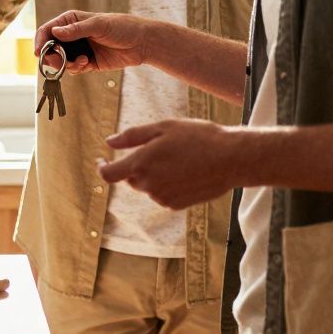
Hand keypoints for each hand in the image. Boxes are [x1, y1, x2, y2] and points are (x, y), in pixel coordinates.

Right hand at [34, 10, 151, 74]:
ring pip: (61, 61)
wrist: (142, 43)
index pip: (48, 30)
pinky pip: (73, 69)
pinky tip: (88, 64)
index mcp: (71, 21)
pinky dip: (77, 69)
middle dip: (53, 57)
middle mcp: (72, 35)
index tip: (39, 53)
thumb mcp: (98, 25)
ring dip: (67, 64)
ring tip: (82, 62)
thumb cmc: (122, 27)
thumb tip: (55, 32)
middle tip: (61, 62)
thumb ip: (76, 30)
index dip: (40, 41)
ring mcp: (79, 49)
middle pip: (51, 48)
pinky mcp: (87, 62)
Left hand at [99, 119, 240, 208]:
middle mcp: (148, 185)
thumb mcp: (163, 128)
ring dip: (155, 175)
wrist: (231, 160)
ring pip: (148, 186)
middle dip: (138, 166)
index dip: (102, 167)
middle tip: (162, 149)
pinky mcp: (175, 205)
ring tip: (181, 158)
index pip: (109, 174)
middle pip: (131, 179)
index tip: (103, 160)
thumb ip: (132, 137)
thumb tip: (109, 143)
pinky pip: (163, 194)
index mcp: (141, 164)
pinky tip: (187, 171)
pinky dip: (168, 184)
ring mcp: (162, 197)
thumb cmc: (198, 138)